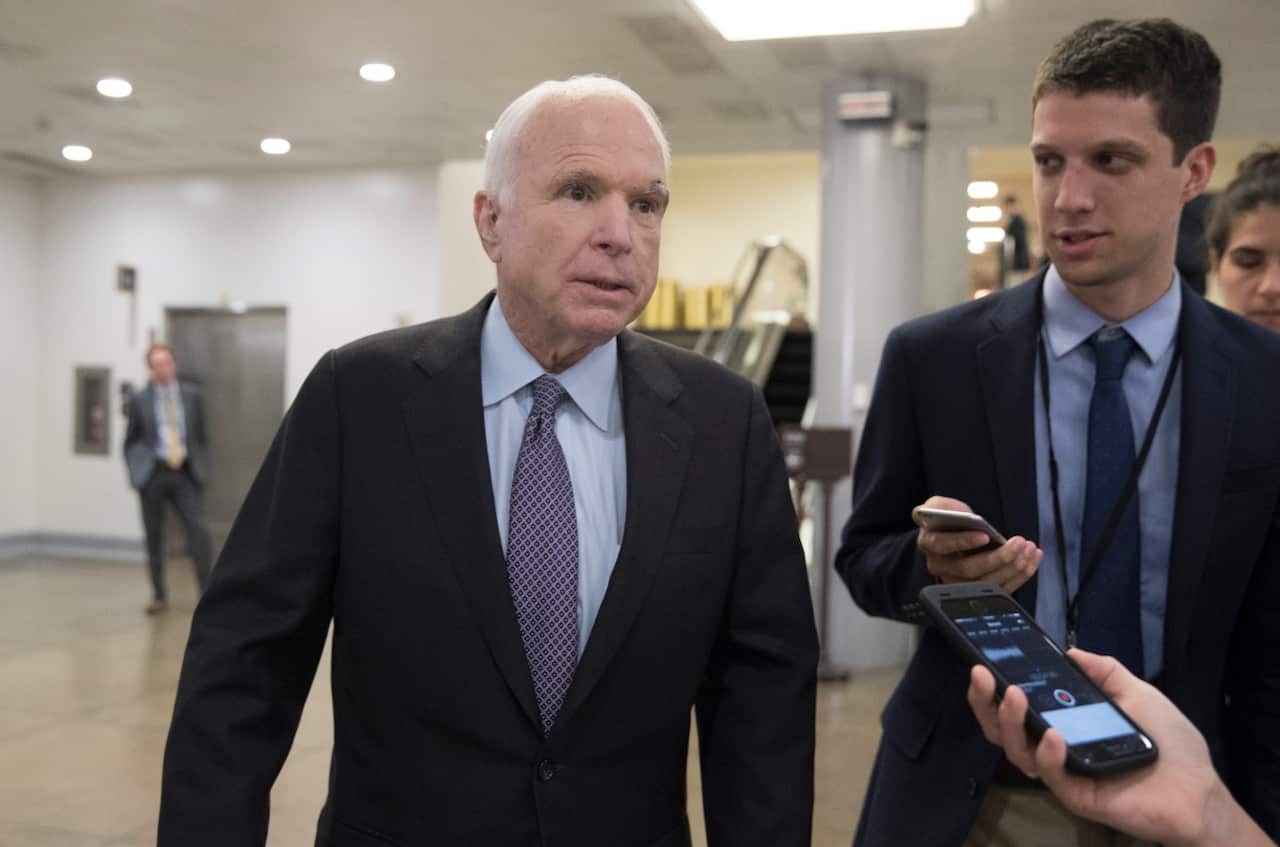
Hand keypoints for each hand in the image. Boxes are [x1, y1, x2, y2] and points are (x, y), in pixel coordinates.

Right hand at [913, 496, 1041, 591]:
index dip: (963, 542)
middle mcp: (940, 567)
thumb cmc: (947, 519)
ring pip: (986, 583)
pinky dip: (1020, 576)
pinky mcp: (977, 590)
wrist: (950, 535)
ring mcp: (958, 582)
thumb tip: (959, 514)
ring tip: (1030, 549)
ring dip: (1013, 567)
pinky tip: (1032, 558)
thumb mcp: (939, 505)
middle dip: (998, 557)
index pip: (942, 546)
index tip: (986, 536)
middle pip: (968, 570)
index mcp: (929, 544)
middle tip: (1019, 543)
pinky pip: (1000, 589)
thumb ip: (941, 506)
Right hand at [967, 649, 1273, 846]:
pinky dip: (1048, 755)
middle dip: (986, 702)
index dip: (996, 687)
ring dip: (1011, 722)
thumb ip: (1104, 672)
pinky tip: (1054, 736)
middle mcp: (1055, 747)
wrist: (1200, 789)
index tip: (985, 662)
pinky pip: (1051, 776)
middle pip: (1004, 729)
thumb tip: (1070, 650)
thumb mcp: (1137, 693)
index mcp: (1063, 722)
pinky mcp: (1077, 795)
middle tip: (981, 675)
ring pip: (1018, 751)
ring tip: (1015, 696)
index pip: (1018, 707)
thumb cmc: (1169, 742)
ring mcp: (1063, 772)